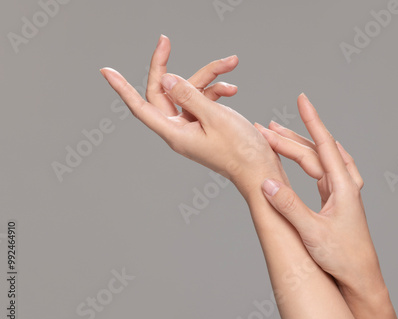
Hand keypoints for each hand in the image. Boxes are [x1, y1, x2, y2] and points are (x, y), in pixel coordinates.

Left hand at [100, 35, 283, 194]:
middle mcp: (180, 129)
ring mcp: (193, 126)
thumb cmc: (241, 151)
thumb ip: (189, 96)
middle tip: (165, 41)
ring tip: (229, 64)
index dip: (122, 89)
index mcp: (175, 133)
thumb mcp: (215, 118)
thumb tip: (167, 80)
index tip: (107, 72)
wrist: (260, 169)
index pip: (141, 107)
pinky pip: (204, 100)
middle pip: (164, 92)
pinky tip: (231, 88)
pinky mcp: (206, 124)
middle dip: (170, 67)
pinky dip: (216, 90)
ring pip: (190, 92)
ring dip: (207, 77)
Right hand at [256, 94, 384, 294]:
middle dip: (288, 137)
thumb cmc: (342, 256)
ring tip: (273, 135)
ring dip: (295, 146)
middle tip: (262, 129)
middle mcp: (344, 184)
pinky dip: (304, 159)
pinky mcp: (334, 199)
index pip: (323, 145)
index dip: (312, 120)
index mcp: (343, 186)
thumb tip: (267, 183)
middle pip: (313, 151)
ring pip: (316, 159)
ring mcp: (340, 191)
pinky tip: (295, 157)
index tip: (302, 99)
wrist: (359, 276)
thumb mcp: (312, 232)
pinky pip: (319, 170)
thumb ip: (289, 207)